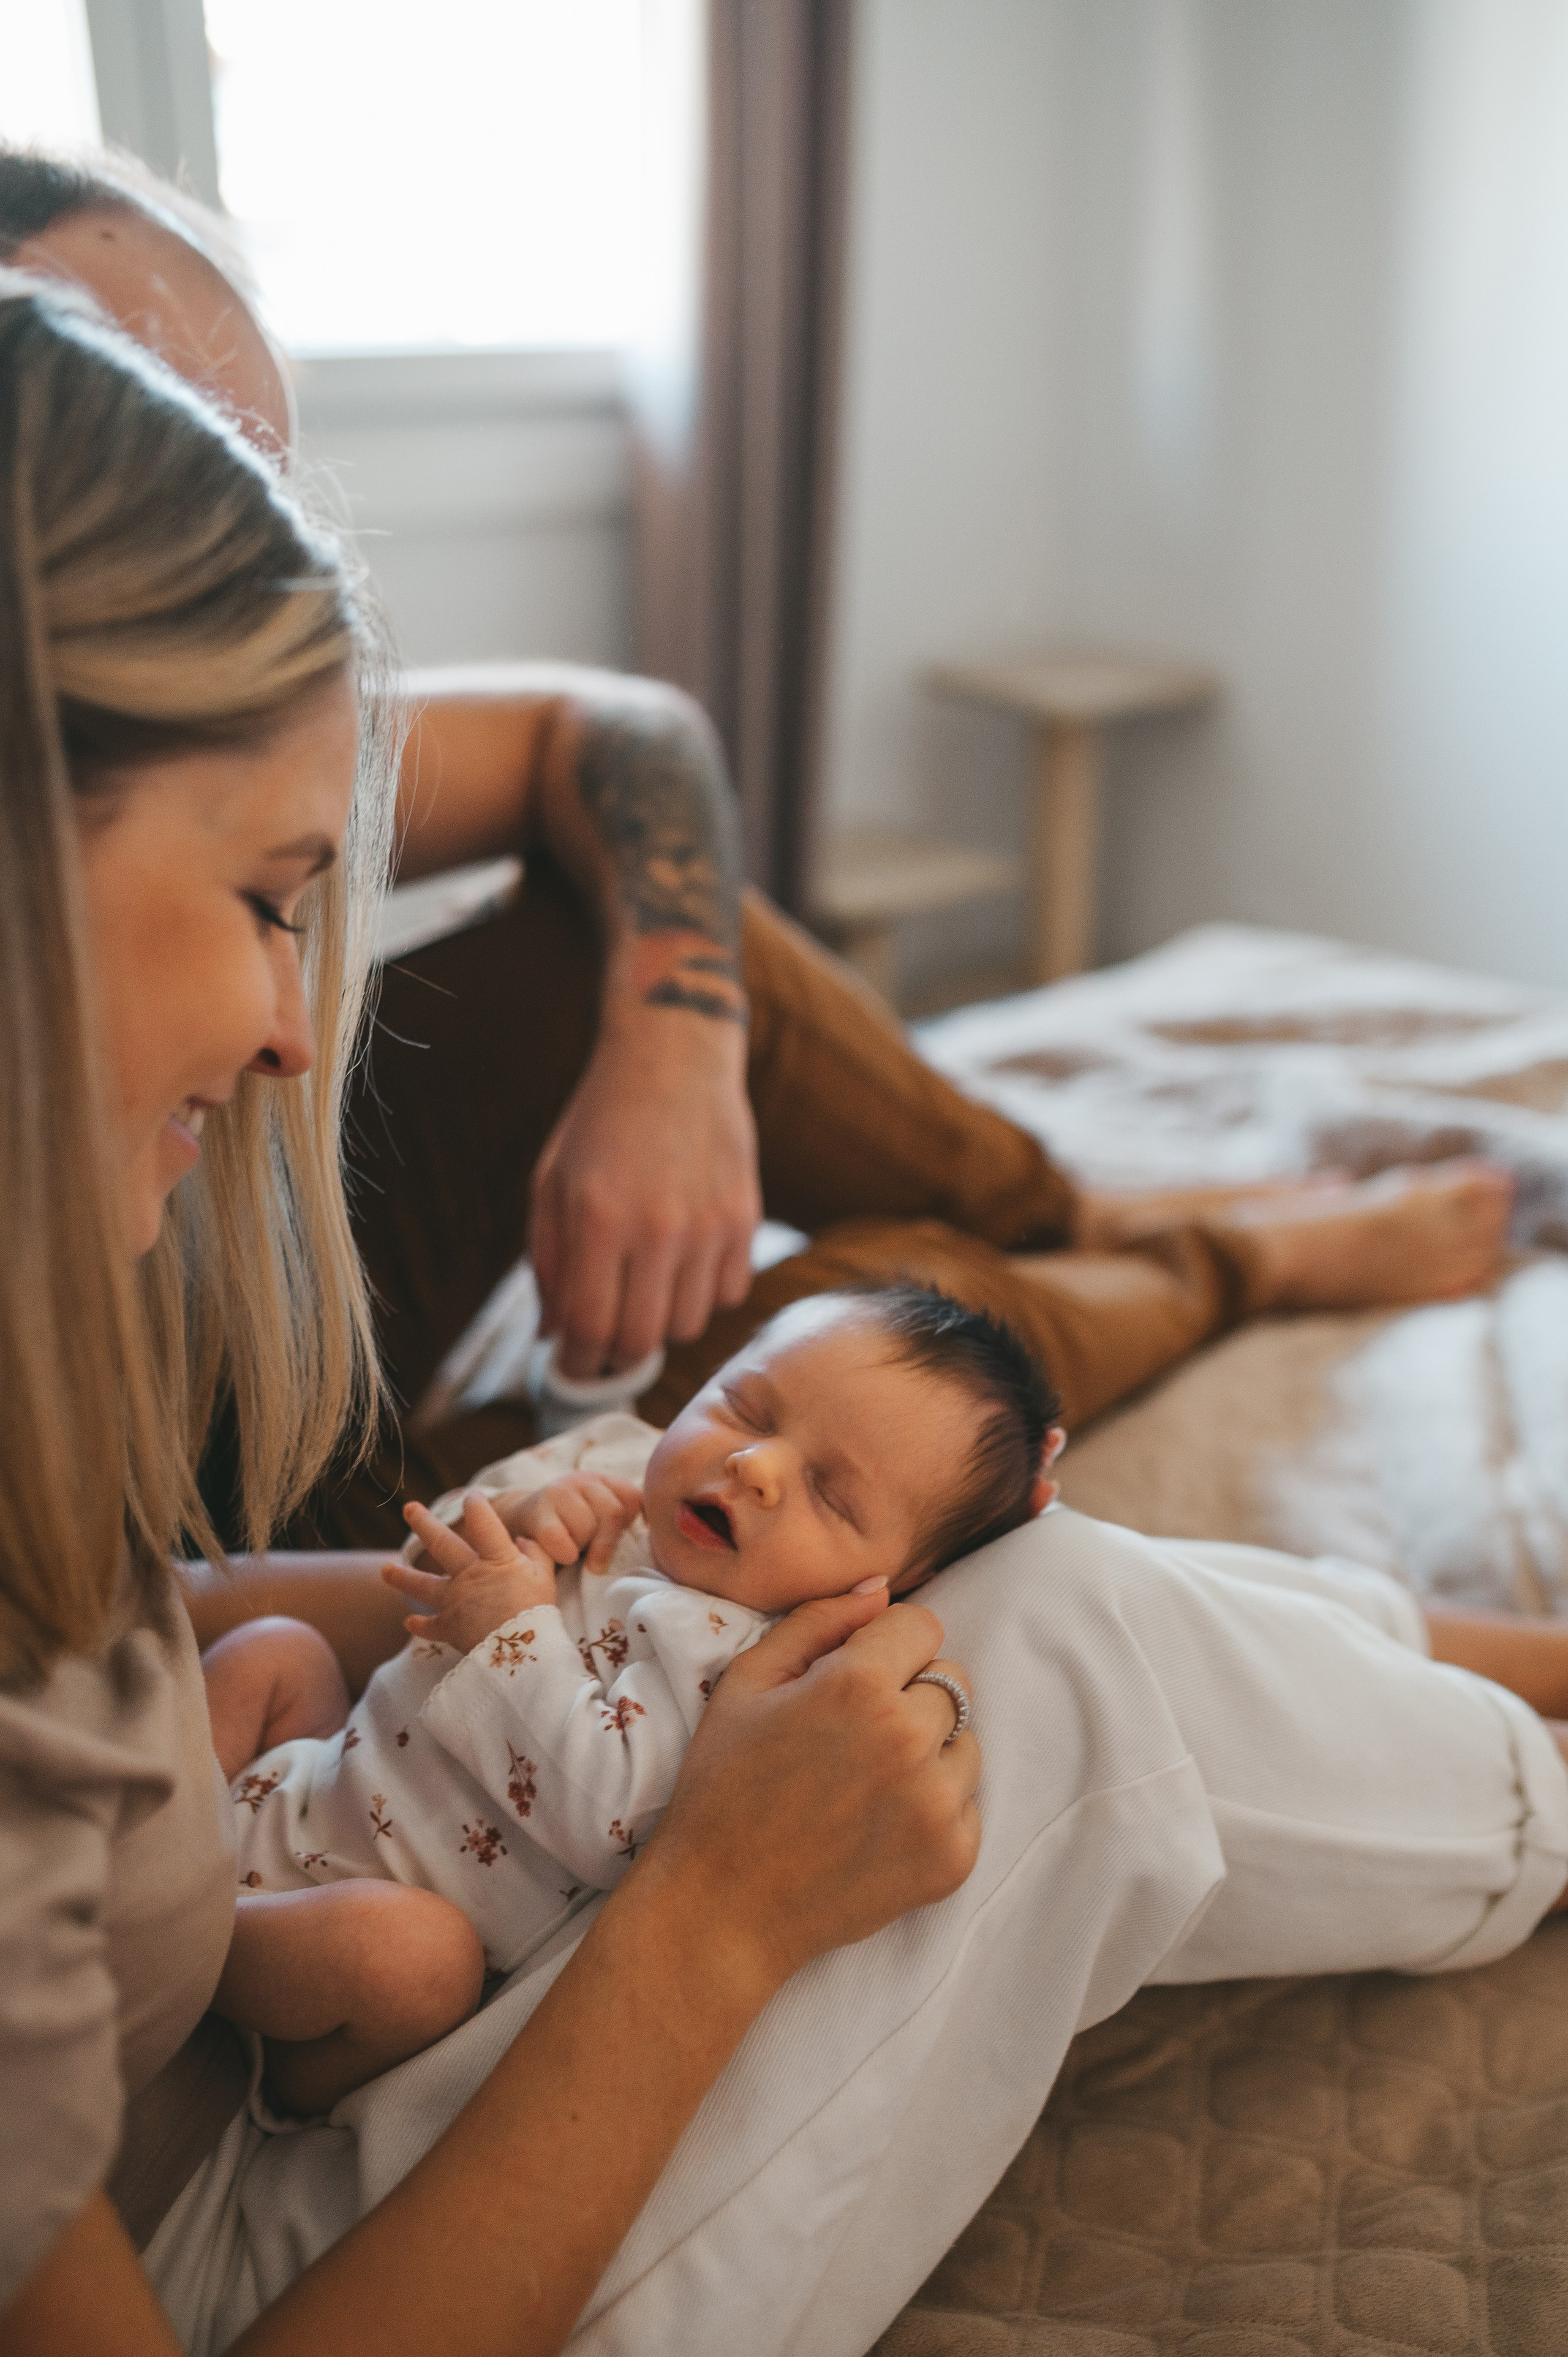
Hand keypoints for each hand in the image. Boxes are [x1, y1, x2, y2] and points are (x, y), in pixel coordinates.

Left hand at [382, 1496, 557, 1655]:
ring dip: (403, 1577)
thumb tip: (524, 1538)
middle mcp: (469, 1575)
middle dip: (424, 1524)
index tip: (471, 1496)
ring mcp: (455, 1601)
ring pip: (423, 1585)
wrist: (521, 1655)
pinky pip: (431, 1626)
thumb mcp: (544, 1578)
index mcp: (496, 1559)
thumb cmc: (537, 1613)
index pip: (484, 1523)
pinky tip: (409, 1621)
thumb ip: (536, 1553)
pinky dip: (420, 1624)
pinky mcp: (450, 1627)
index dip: (477, 1506)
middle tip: (408, 1508)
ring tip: (385, 1571)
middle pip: (442, 1544)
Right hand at [498, 1474, 643, 1571]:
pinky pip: (562, 1541)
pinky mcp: (537, 1511)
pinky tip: (559, 1554)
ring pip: (587, 1527)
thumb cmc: (567, 1526)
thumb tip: (654, 1533)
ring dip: (582, 1547)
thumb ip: (621, 1520)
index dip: (630, 1524)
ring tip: (572, 1547)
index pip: (633, 1498)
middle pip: (613, 1512)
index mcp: (602, 1480)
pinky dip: (565, 1554)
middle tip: (595, 1560)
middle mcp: (582, 1479)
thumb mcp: (597, 1516)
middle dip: (606, 1542)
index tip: (618, 1539)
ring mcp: (558, 1491)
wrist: (519, 1519)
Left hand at [530, 1015, 761, 1376]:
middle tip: (606, 1341)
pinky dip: (703, 1293)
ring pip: (688, 1325)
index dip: (578, 1364)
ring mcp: (710, 1224)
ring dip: (662, 1322)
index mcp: (599, 1218)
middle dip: (617, 1355)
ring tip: (645, 1288)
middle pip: (642, 1340)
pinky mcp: (745, 1218)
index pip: (591, 1329)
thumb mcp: (552, 1184)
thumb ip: (547, 1263)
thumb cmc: (601, 1123)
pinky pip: (728, 1295)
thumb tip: (554, 1336)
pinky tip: (684, 1261)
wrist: (673, 1057)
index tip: (573, 1368)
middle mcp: (659, 1227)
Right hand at [632, 1588, 980, 1991]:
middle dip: (910, 1694)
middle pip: (951, 1681)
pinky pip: (968, 1804)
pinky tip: (878, 1825)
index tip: (852, 1678)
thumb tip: (880, 1589)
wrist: (721, 1908)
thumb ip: (818, 1621)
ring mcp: (938, 1804)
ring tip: (865, 1783)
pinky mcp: (953, 1858)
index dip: (885, 1646)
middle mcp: (911, 1739)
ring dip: (928, 1752)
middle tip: (853, 1735)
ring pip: (964, 1742)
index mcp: (860, 1686)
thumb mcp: (747, 1682)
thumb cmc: (723, 1786)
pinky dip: (934, 1809)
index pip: (923, 1626)